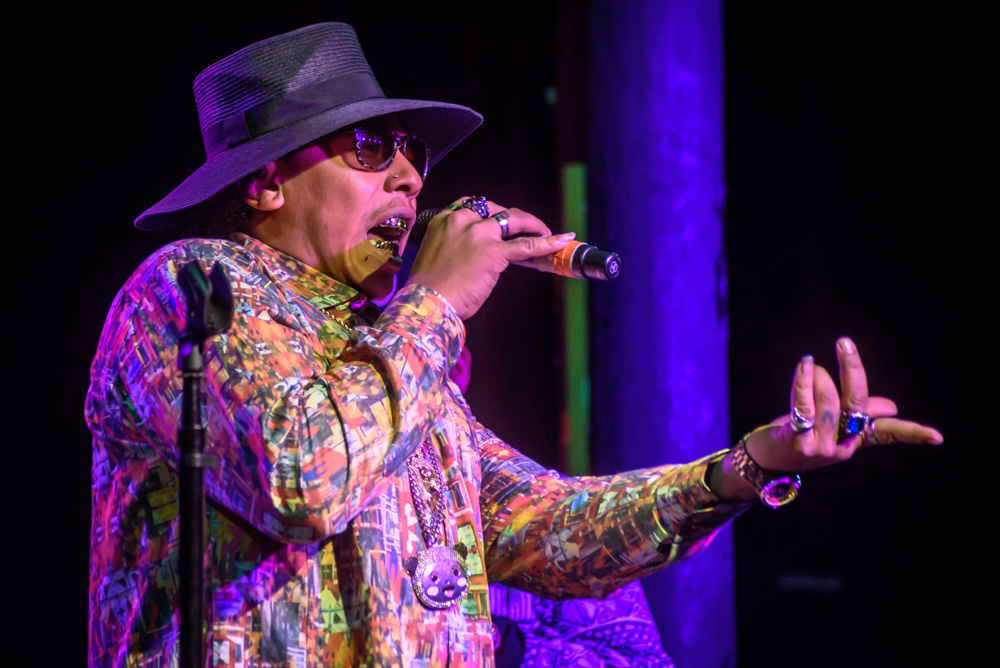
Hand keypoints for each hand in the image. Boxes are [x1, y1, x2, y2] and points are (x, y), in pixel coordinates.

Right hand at [406, 199, 575, 318]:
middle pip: (495, 209)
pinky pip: (527, 245)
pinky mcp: (495, 252)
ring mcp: (479, 234)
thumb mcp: (438, 256)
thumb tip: (477, 255)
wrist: (426, 302)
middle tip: (524, 227)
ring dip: (531, 223)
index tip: (498, 220)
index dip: (489, 212)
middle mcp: (461, 220)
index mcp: (443, 220)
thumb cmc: (428, 289)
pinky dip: (547, 242)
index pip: (471, 205)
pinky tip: (562, 240)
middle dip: (512, 217)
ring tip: (545, 230)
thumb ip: (456, 247)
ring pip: (513, 219)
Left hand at [748, 337, 942, 472]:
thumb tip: (891, 408)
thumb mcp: (829, 425)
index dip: (912, 433)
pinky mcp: (797, 442)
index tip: (937, 437)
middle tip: (845, 343)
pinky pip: (804, 406)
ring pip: (828, 400)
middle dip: (852, 370)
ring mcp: (819, 447)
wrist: (763, 462)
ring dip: (817, 375)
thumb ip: (855, 413)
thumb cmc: (797, 436)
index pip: (888, 435)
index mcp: (854, 440)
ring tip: (809, 366)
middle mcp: (841, 446)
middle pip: (856, 404)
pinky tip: (805, 365)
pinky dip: (804, 381)